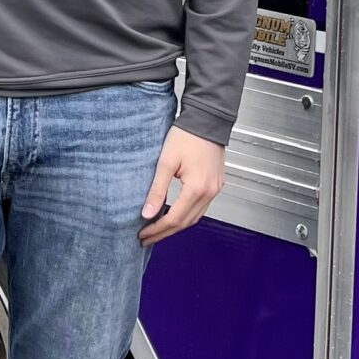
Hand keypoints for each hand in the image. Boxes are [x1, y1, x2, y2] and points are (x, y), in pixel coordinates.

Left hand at [139, 127, 224, 244]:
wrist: (207, 120)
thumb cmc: (187, 136)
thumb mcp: (166, 162)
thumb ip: (157, 190)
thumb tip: (147, 213)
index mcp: (197, 189)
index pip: (174, 219)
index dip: (157, 229)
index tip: (143, 234)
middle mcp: (209, 192)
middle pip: (185, 223)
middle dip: (165, 232)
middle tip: (147, 238)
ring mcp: (215, 189)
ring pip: (195, 218)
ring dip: (176, 226)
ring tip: (158, 230)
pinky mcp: (216, 184)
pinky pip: (201, 208)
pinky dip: (187, 215)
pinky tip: (175, 215)